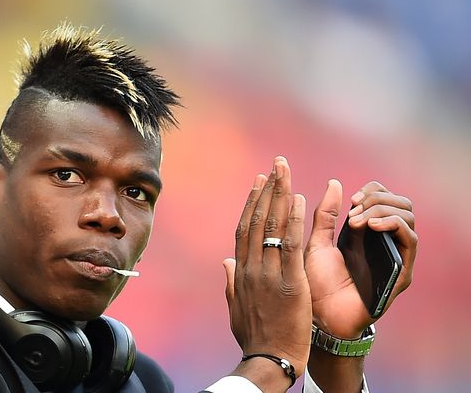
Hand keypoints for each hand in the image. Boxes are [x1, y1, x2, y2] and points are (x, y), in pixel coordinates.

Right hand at [223, 157, 311, 389]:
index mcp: (241, 272)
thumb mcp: (237, 307)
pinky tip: (299, 200)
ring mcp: (269, 273)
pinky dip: (293, 220)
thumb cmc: (255, 337)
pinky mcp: (290, 282)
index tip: (259, 183)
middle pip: (257, 220)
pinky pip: (291, 245)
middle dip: (267, 190)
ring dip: (279, 195)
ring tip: (285, 171)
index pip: (245, 229)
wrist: (268, 360)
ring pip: (272, 226)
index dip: (252, 203)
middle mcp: (251, 267)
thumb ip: (231, 281)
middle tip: (275, 165)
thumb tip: (226, 261)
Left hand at [304, 180, 417, 337]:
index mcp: (364, 232)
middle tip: (354, 208)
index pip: (384, 197)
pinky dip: (392, 224)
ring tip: (357, 219)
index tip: (351, 199)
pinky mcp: (402, 272)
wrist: (319, 316)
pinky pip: (409, 239)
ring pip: (407, 216)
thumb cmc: (315, 283)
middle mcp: (384, 242)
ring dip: (381, 209)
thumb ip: (325, 215)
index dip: (371, 191)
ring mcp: (395, 256)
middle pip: (400, 203)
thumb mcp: (316, 242)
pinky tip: (371, 226)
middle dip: (377, 198)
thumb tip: (334, 183)